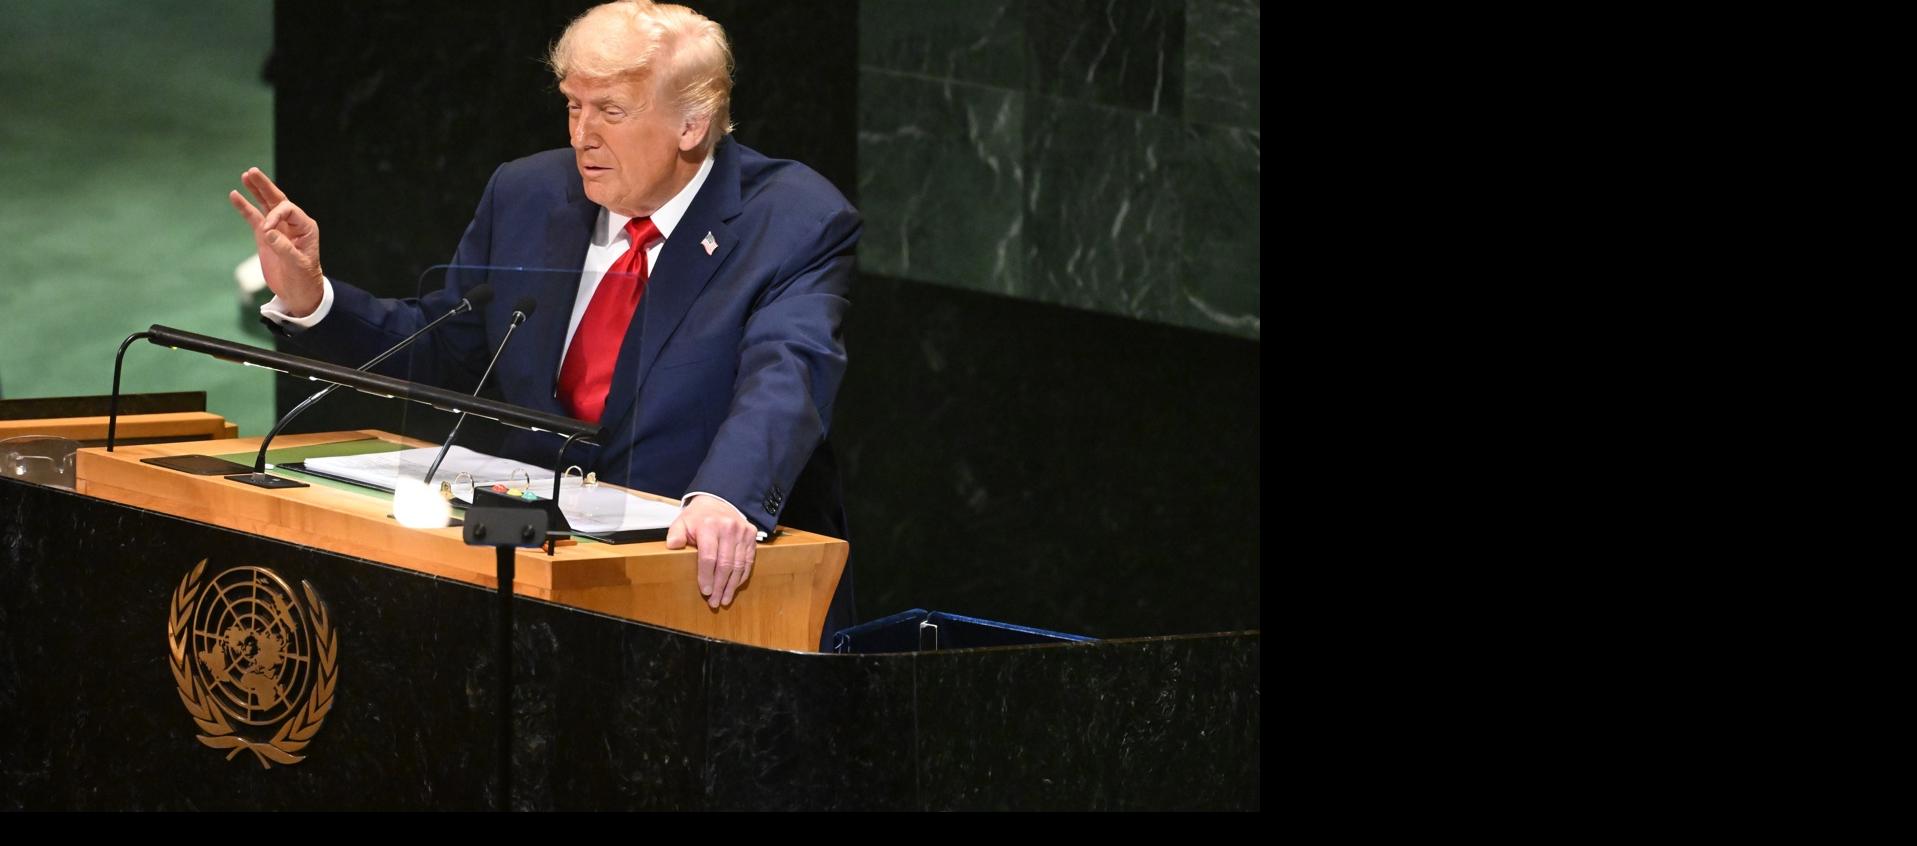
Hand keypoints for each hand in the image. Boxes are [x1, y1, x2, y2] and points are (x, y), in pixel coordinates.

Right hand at [228, 167, 324, 316]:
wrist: (299, 292)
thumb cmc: (304, 279)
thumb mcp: (297, 265)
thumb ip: (283, 247)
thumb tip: (267, 230)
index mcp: (305, 227)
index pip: (287, 209)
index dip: (275, 215)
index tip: (265, 231)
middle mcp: (292, 224)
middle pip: (277, 199)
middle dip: (265, 186)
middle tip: (252, 171)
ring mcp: (277, 229)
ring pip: (266, 205)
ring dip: (256, 191)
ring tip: (246, 175)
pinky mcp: (265, 236)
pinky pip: (254, 218)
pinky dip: (245, 207)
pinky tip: (235, 195)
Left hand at [666, 496, 757, 607]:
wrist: (717, 502)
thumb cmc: (697, 518)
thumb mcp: (682, 522)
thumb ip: (675, 534)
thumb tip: (672, 546)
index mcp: (709, 525)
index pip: (709, 557)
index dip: (707, 577)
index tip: (705, 591)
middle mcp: (729, 528)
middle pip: (726, 564)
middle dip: (720, 586)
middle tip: (714, 602)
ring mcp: (742, 531)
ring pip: (739, 565)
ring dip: (732, 586)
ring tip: (724, 599)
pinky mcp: (751, 535)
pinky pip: (748, 561)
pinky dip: (741, 576)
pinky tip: (734, 586)